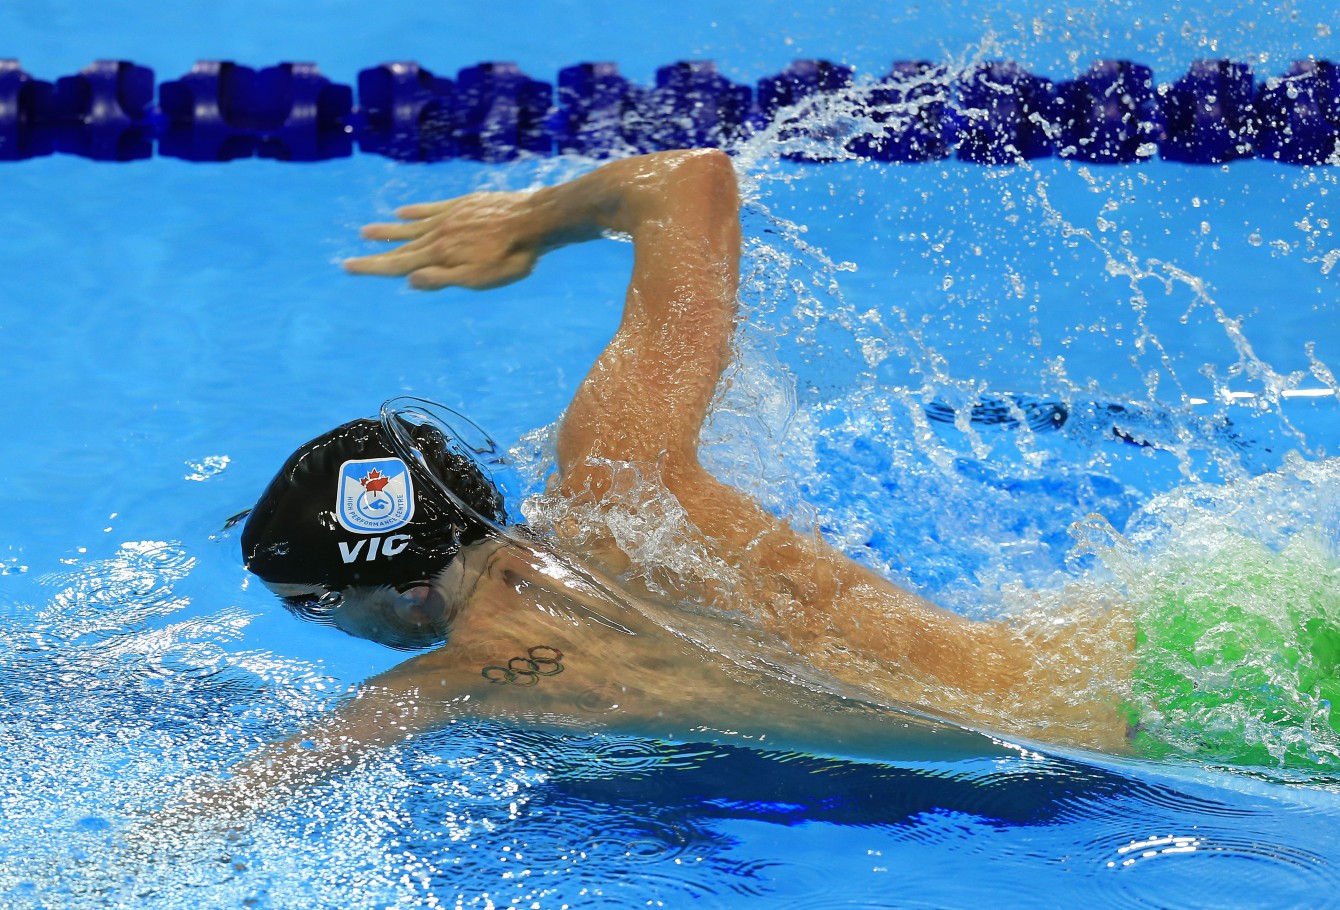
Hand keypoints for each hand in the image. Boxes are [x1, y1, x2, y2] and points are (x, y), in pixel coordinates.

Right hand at [344, 191, 541, 290]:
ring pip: (411, 226)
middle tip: (348, 258)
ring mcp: (449, 217)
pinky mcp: (462, 205)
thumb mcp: (479, 278)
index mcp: (440, 255)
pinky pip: (430, 208)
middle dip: (375, 254)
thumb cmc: (512, 257)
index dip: (373, 267)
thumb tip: (409, 280)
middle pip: (401, 247)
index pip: (399, 265)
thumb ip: (443, 278)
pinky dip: (414, 211)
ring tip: (366, 231)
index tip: (349, 266)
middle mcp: (438, 234)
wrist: (535, 221)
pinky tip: (401, 212)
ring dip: (388, 231)